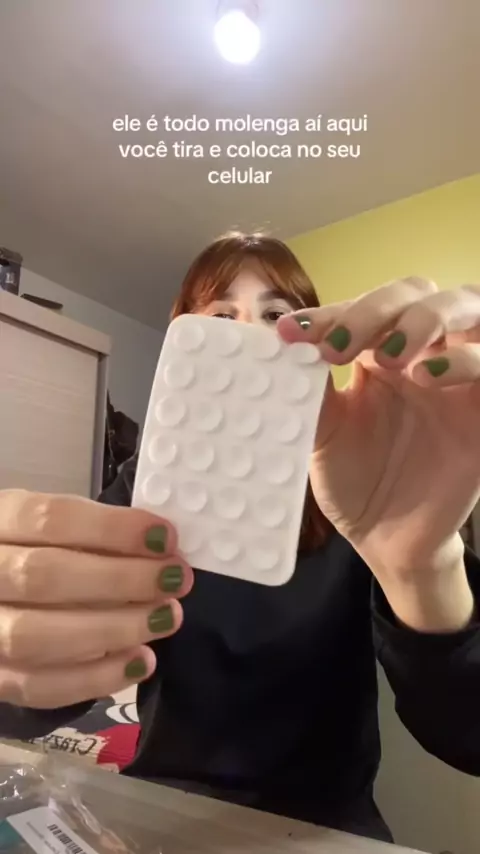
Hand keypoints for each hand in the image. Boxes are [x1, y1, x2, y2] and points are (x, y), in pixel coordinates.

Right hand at [0, 490, 191, 707]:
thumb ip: (95, 532)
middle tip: (176, 579)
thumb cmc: (35, 552)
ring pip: (35, 636)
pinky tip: (140, 662)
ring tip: (166, 618)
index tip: (165, 537)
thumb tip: (161, 546)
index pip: (48, 519)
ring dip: (113, 629)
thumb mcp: (51, 527)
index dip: (111, 528)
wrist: (0, 599)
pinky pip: (36, 686)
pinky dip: (93, 678)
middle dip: (120, 579)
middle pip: (43, 576)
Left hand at [277, 277, 479, 581]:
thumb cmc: (353, 480)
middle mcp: (422, 354)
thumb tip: (285, 342)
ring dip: (427, 319)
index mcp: (378, 352)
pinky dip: (466, 360)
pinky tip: (427, 377)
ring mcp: (458, 379)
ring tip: (391, 357)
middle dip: (379, 308)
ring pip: (469, 308)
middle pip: (419, 293)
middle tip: (341, 346)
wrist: (384, 537)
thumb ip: (311, 388)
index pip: (365, 307)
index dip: (331, 313)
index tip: (291, 333)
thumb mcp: (321, 432)